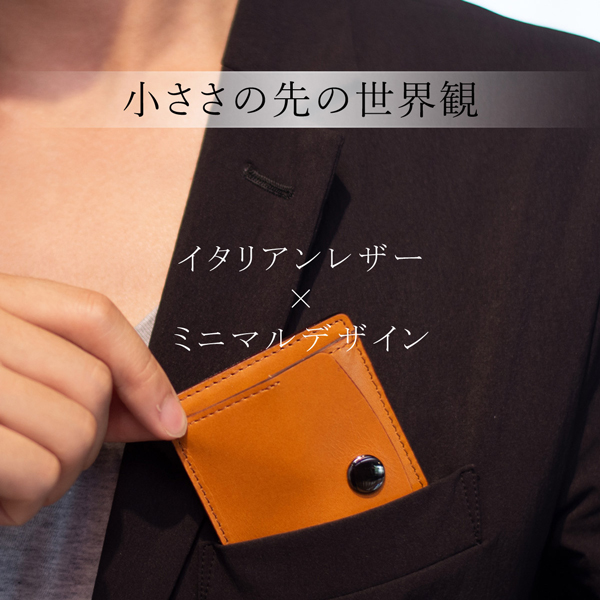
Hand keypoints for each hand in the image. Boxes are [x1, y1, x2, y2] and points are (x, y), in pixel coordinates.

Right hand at [0, 273, 186, 525]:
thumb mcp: (16, 373)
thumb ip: (81, 381)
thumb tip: (159, 414)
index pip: (93, 315)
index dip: (143, 370)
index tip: (169, 419)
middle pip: (90, 383)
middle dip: (91, 437)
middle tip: (54, 456)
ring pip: (72, 431)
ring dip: (61, 474)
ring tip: (22, 476)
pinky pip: (35, 470)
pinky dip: (29, 501)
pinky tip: (1, 497)